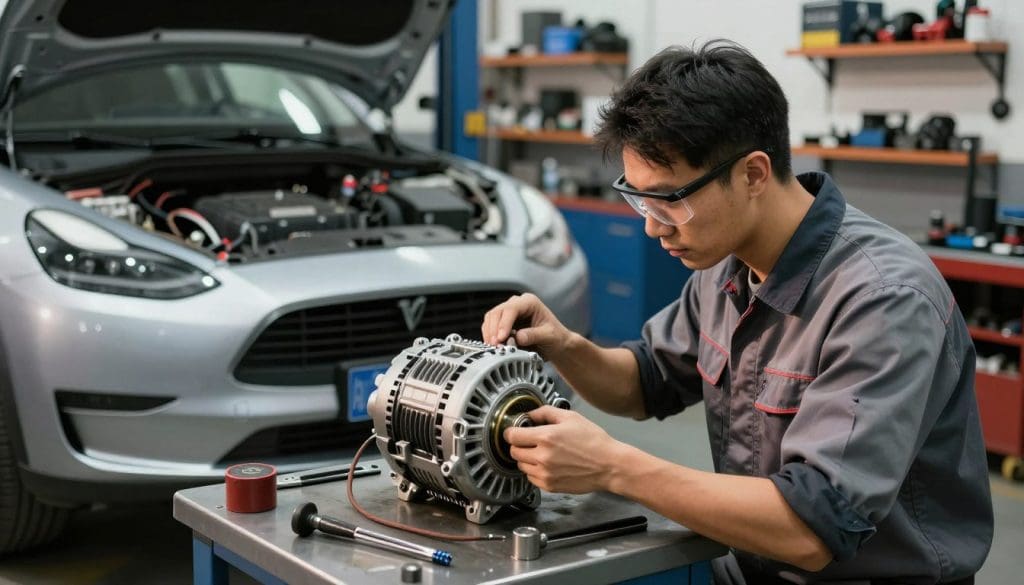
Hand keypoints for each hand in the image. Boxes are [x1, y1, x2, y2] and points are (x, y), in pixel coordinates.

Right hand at [481, 293, 571, 359]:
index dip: (504, 323)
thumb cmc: (556, 337)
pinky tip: (495, 346)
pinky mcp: (504, 323)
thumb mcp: (549, 336)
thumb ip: (534, 335)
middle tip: (495, 345)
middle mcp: (517, 304)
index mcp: (530, 302)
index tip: (501, 338)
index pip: (511, 309)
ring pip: (491, 319)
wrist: (556, 344)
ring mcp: (509, 313)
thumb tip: (517, 337)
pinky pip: (491, 327)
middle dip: (494, 330)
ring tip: (495, 348)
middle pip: (497, 312)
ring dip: (490, 334)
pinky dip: (490, 337)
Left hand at [503, 405, 621, 493]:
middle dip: (519, 445)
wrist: (609, 465)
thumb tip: (530, 414)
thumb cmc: (593, 441)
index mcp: (546, 437)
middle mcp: (542, 457)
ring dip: (527, 458)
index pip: (512, 436)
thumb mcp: (571, 417)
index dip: (512, 431)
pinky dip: (535, 471)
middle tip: (530, 441)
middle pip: (513, 452)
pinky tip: (548, 464)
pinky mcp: (549, 486)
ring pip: (521, 466)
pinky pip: (531, 478)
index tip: (516, 431)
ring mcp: (545, 474)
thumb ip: (545, 412)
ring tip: (542, 453)